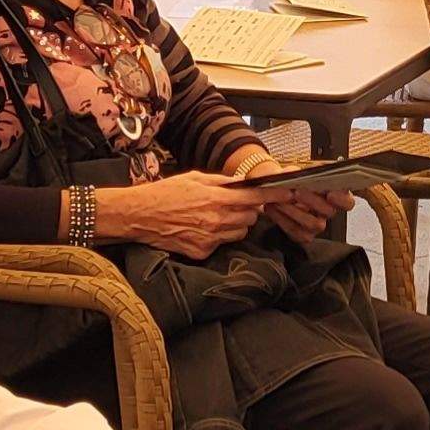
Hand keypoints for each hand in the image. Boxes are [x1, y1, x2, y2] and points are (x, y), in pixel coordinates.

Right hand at [92, 172, 284, 260]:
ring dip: (236, 224)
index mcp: (216, 198)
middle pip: (251, 217)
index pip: (256, 197)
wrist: (139, 215)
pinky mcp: (202, 252)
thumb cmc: (165, 193)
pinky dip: (219, 236)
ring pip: (240, 232)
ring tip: (216, 216)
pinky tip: (202, 228)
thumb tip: (243, 183)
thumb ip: (221, 182)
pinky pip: (223, 244)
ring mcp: (210, 238)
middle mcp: (217, 220)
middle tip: (235, 203)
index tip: (291, 193)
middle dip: (249, 210)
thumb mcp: (194, 178)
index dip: (276, 195)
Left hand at [232, 150, 351, 243]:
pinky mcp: (303, 235)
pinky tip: (273, 207)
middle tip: (297, 192)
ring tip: (280, 199)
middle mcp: (329, 212)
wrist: (279, 188)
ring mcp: (317, 225)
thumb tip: (311, 171)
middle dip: (312, 201)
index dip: (341, 199)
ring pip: (312, 224)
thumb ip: (310, 171)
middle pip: (329, 212)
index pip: (347, 202)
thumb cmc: (295, 179)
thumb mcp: (304, 170)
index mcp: (336, 196)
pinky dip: (282, 219)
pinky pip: (295, 231)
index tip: (330, 193)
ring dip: (294, 211)